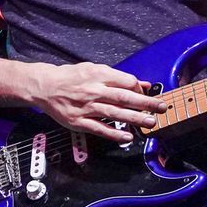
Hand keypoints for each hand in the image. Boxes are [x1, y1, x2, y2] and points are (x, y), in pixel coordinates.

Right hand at [28, 62, 168, 144]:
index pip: (126, 82)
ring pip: (114, 113)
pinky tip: (127, 137)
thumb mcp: (94, 69)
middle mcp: (94, 90)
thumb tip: (143, 84)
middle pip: (124, 97)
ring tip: (150, 122)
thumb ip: (118, 77)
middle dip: (145, 103)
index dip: (140, 89)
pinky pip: (100, 128)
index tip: (147, 95)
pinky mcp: (79, 122)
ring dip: (134, 119)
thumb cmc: (71, 77)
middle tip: (161, 108)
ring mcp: (86, 107)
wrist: (45, 86)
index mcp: (98, 75)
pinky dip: (114, 133)